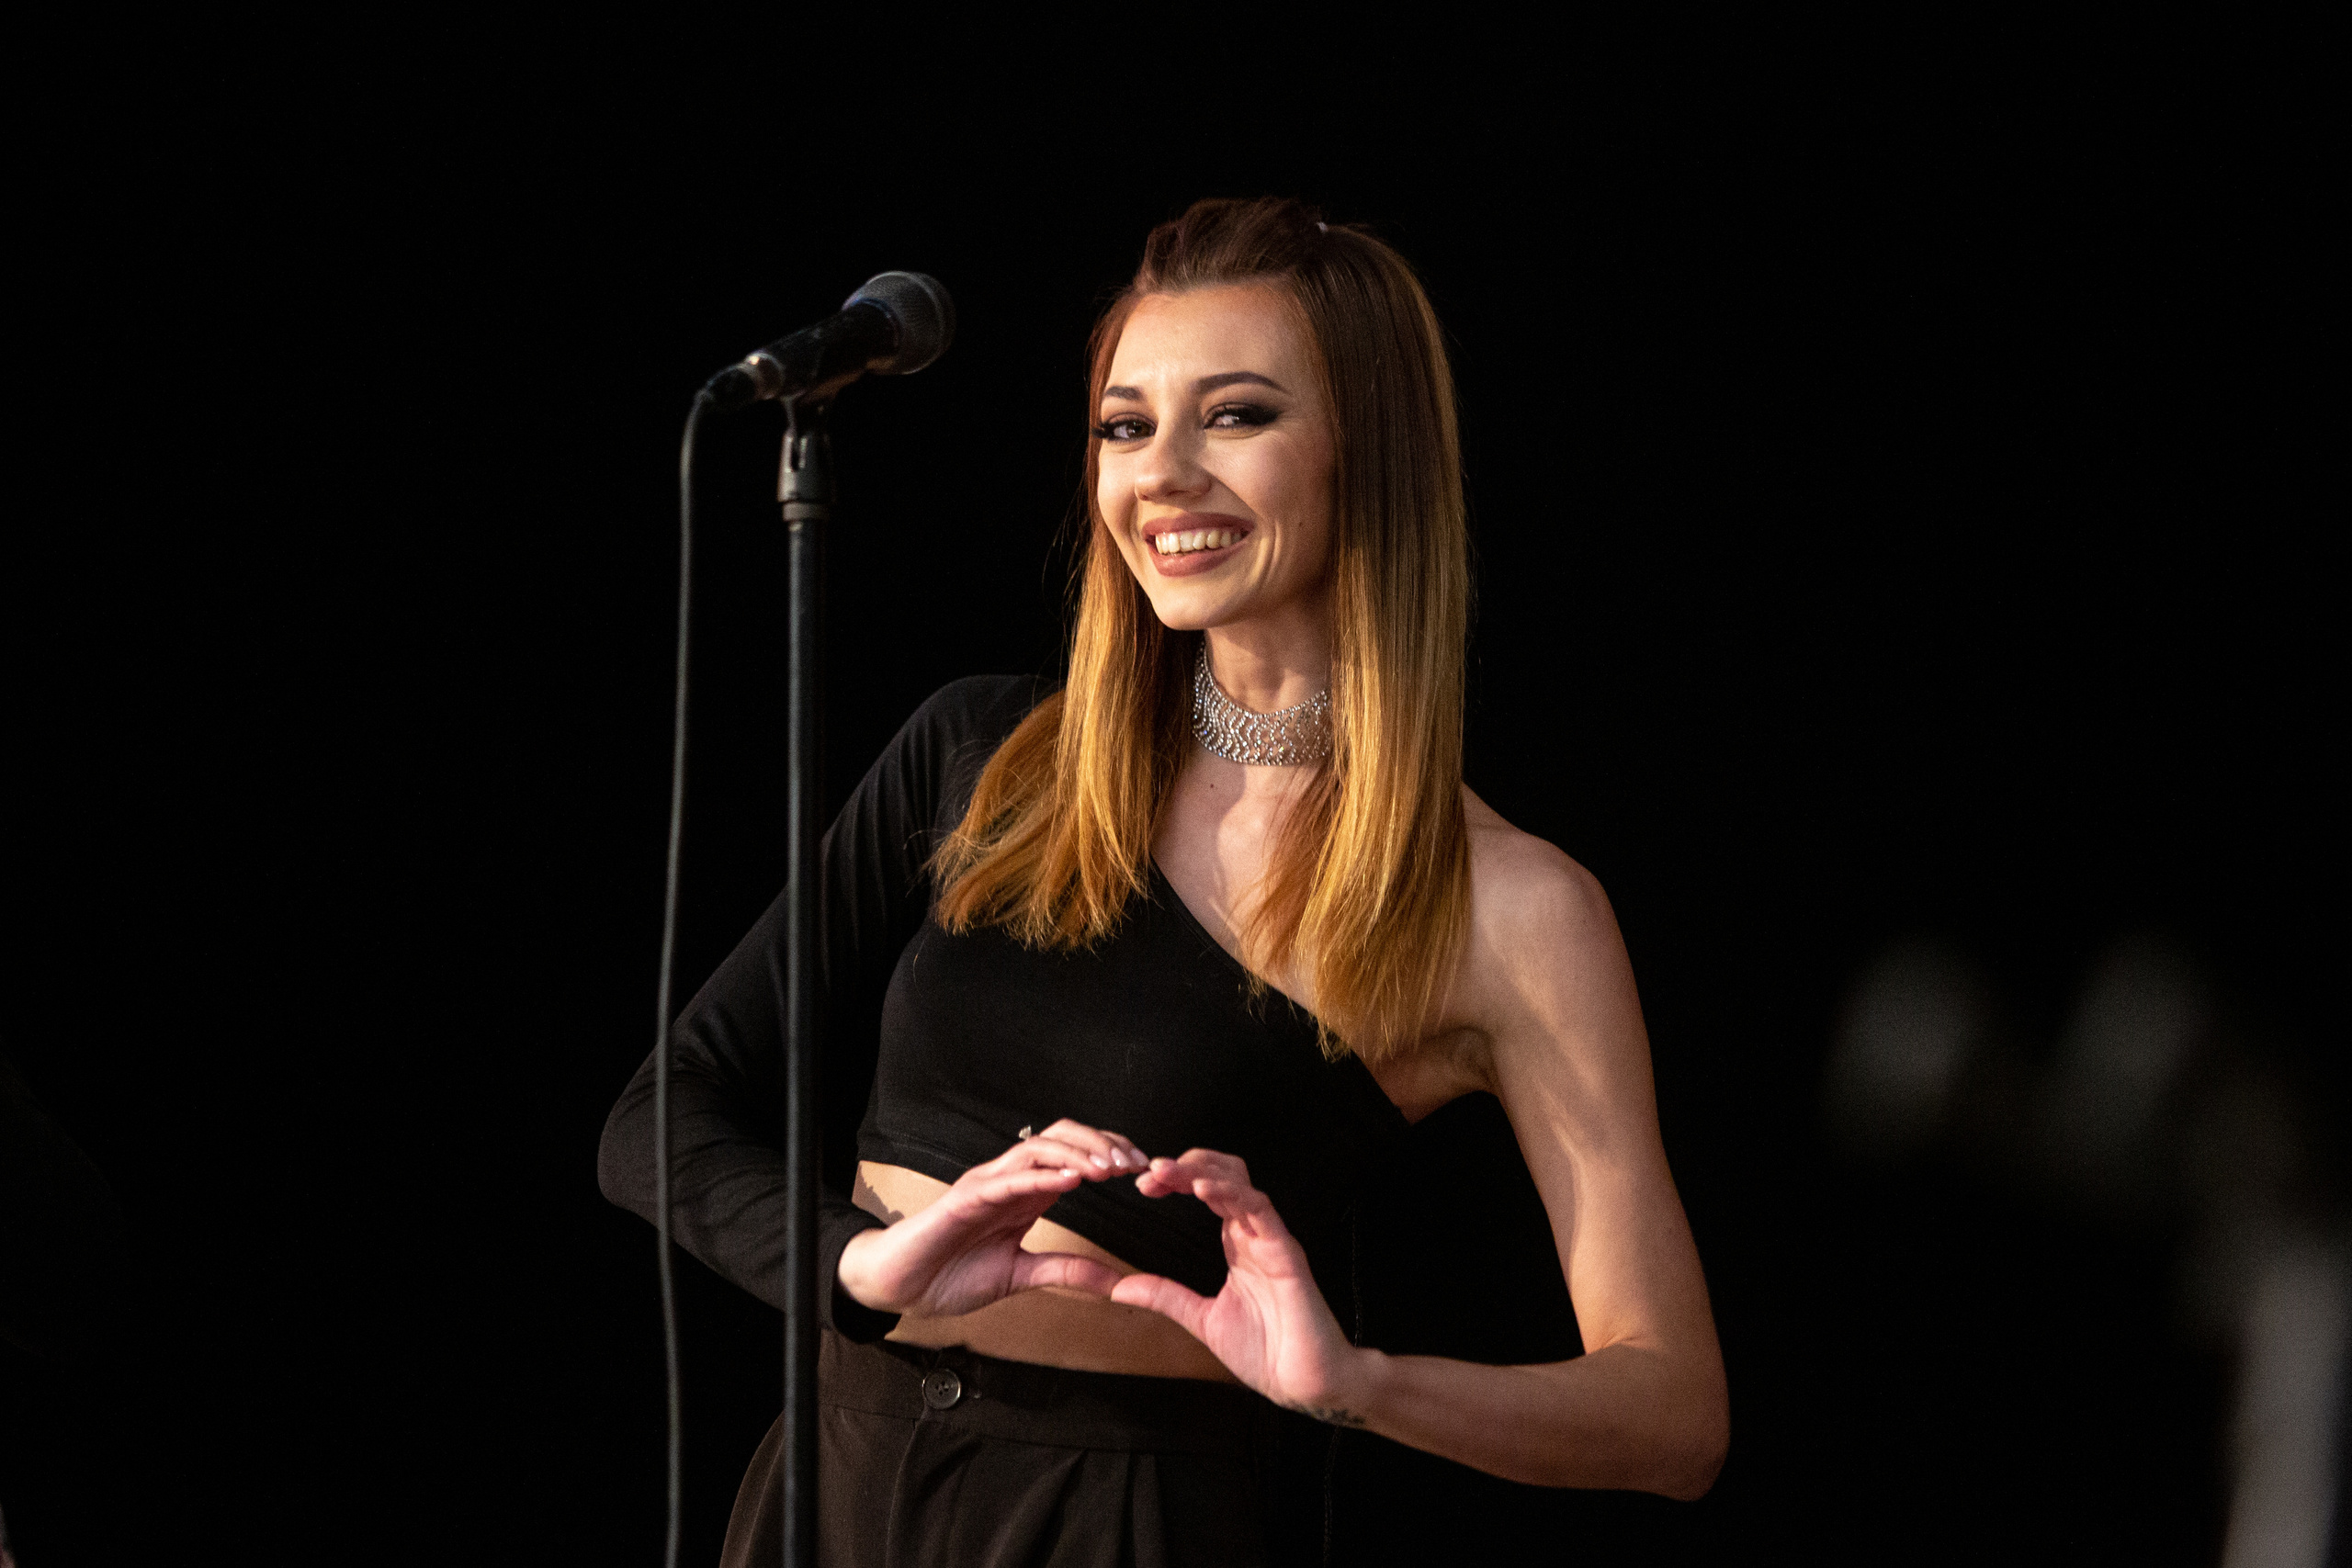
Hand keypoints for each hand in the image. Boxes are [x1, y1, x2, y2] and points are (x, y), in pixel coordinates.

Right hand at [836, 1120, 1143, 1318]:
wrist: (900, 1287)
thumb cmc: (951, 1275)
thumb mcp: (1021, 1276)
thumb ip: (1065, 1271)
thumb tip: (1115, 1282)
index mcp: (1027, 1193)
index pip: (1076, 1155)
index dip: (1110, 1155)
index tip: (1144, 1171)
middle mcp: (1011, 1179)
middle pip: (1062, 1138)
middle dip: (1102, 1143)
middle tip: (1135, 1164)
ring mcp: (988, 1184)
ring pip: (1038, 1148)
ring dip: (1077, 1152)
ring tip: (1109, 1166)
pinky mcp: (966, 1198)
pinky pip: (1008, 1179)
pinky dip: (1040, 1174)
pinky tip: (1069, 1179)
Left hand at [1112, 1149, 1375, 1425]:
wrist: (1305, 1384)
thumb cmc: (1266, 1352)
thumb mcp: (1201, 1319)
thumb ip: (1164, 1297)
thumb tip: (1116, 1288)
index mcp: (1238, 1244)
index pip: (1208, 1191)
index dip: (1177, 1179)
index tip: (1143, 1184)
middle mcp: (1254, 1234)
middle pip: (1225, 1175)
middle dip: (1187, 1165)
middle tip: (1151, 1171)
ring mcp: (1271, 1240)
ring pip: (1240, 1184)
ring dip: (1201, 1171)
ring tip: (1167, 1171)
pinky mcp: (1286, 1254)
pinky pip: (1261, 1211)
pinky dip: (1233, 1194)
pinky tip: (1204, 1189)